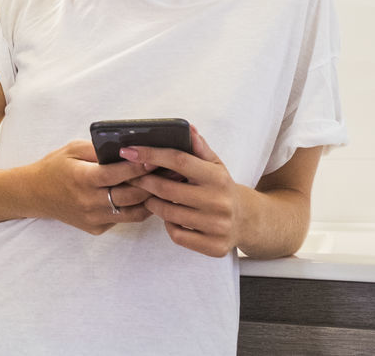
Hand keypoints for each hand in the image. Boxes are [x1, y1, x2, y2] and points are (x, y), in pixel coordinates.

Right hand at [24, 140, 154, 234]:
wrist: (35, 194)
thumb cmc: (55, 167)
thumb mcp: (73, 149)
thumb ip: (99, 150)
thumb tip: (128, 149)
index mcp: (82, 178)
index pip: (116, 174)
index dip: (137, 167)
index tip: (155, 159)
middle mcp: (88, 201)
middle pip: (130, 195)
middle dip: (152, 183)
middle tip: (170, 172)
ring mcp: (93, 218)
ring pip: (133, 212)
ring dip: (150, 199)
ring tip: (164, 186)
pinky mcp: (96, 228)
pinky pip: (123, 219)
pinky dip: (136, 208)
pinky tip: (145, 196)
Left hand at [125, 126, 242, 256]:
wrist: (246, 220)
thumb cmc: (221, 187)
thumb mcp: (215, 165)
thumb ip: (199, 147)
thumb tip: (188, 128)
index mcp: (217, 177)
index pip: (179, 160)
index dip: (151, 154)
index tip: (128, 151)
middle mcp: (219, 201)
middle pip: (167, 190)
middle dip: (144, 181)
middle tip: (132, 176)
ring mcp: (216, 226)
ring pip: (169, 214)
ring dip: (152, 203)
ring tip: (148, 195)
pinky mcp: (214, 246)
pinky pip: (177, 234)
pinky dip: (167, 224)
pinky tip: (168, 216)